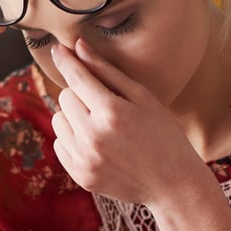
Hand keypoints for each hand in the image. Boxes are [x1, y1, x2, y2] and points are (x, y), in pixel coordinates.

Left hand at [50, 39, 201, 205]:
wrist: (172, 184)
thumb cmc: (163, 134)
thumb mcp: (142, 97)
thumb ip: (107, 71)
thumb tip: (78, 46)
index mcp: (111, 111)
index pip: (76, 77)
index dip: (66, 60)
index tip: (58, 49)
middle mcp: (93, 136)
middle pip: (65, 97)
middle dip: (80, 95)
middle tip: (104, 105)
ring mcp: (84, 158)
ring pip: (58, 120)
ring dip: (73, 117)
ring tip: (100, 126)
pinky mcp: (80, 175)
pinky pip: (59, 144)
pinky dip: (72, 139)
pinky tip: (97, 144)